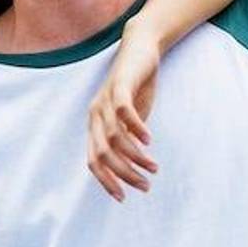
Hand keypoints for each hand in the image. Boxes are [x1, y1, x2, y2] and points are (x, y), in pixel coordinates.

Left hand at [87, 35, 159, 201]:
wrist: (140, 48)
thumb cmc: (136, 87)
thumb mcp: (131, 119)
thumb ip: (128, 139)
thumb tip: (133, 166)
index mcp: (95, 125)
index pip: (93, 161)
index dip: (106, 181)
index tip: (123, 198)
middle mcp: (95, 115)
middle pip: (103, 154)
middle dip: (124, 174)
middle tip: (145, 185)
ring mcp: (105, 100)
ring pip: (115, 137)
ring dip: (134, 156)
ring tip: (153, 167)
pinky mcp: (120, 86)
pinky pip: (124, 112)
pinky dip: (136, 129)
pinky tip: (149, 141)